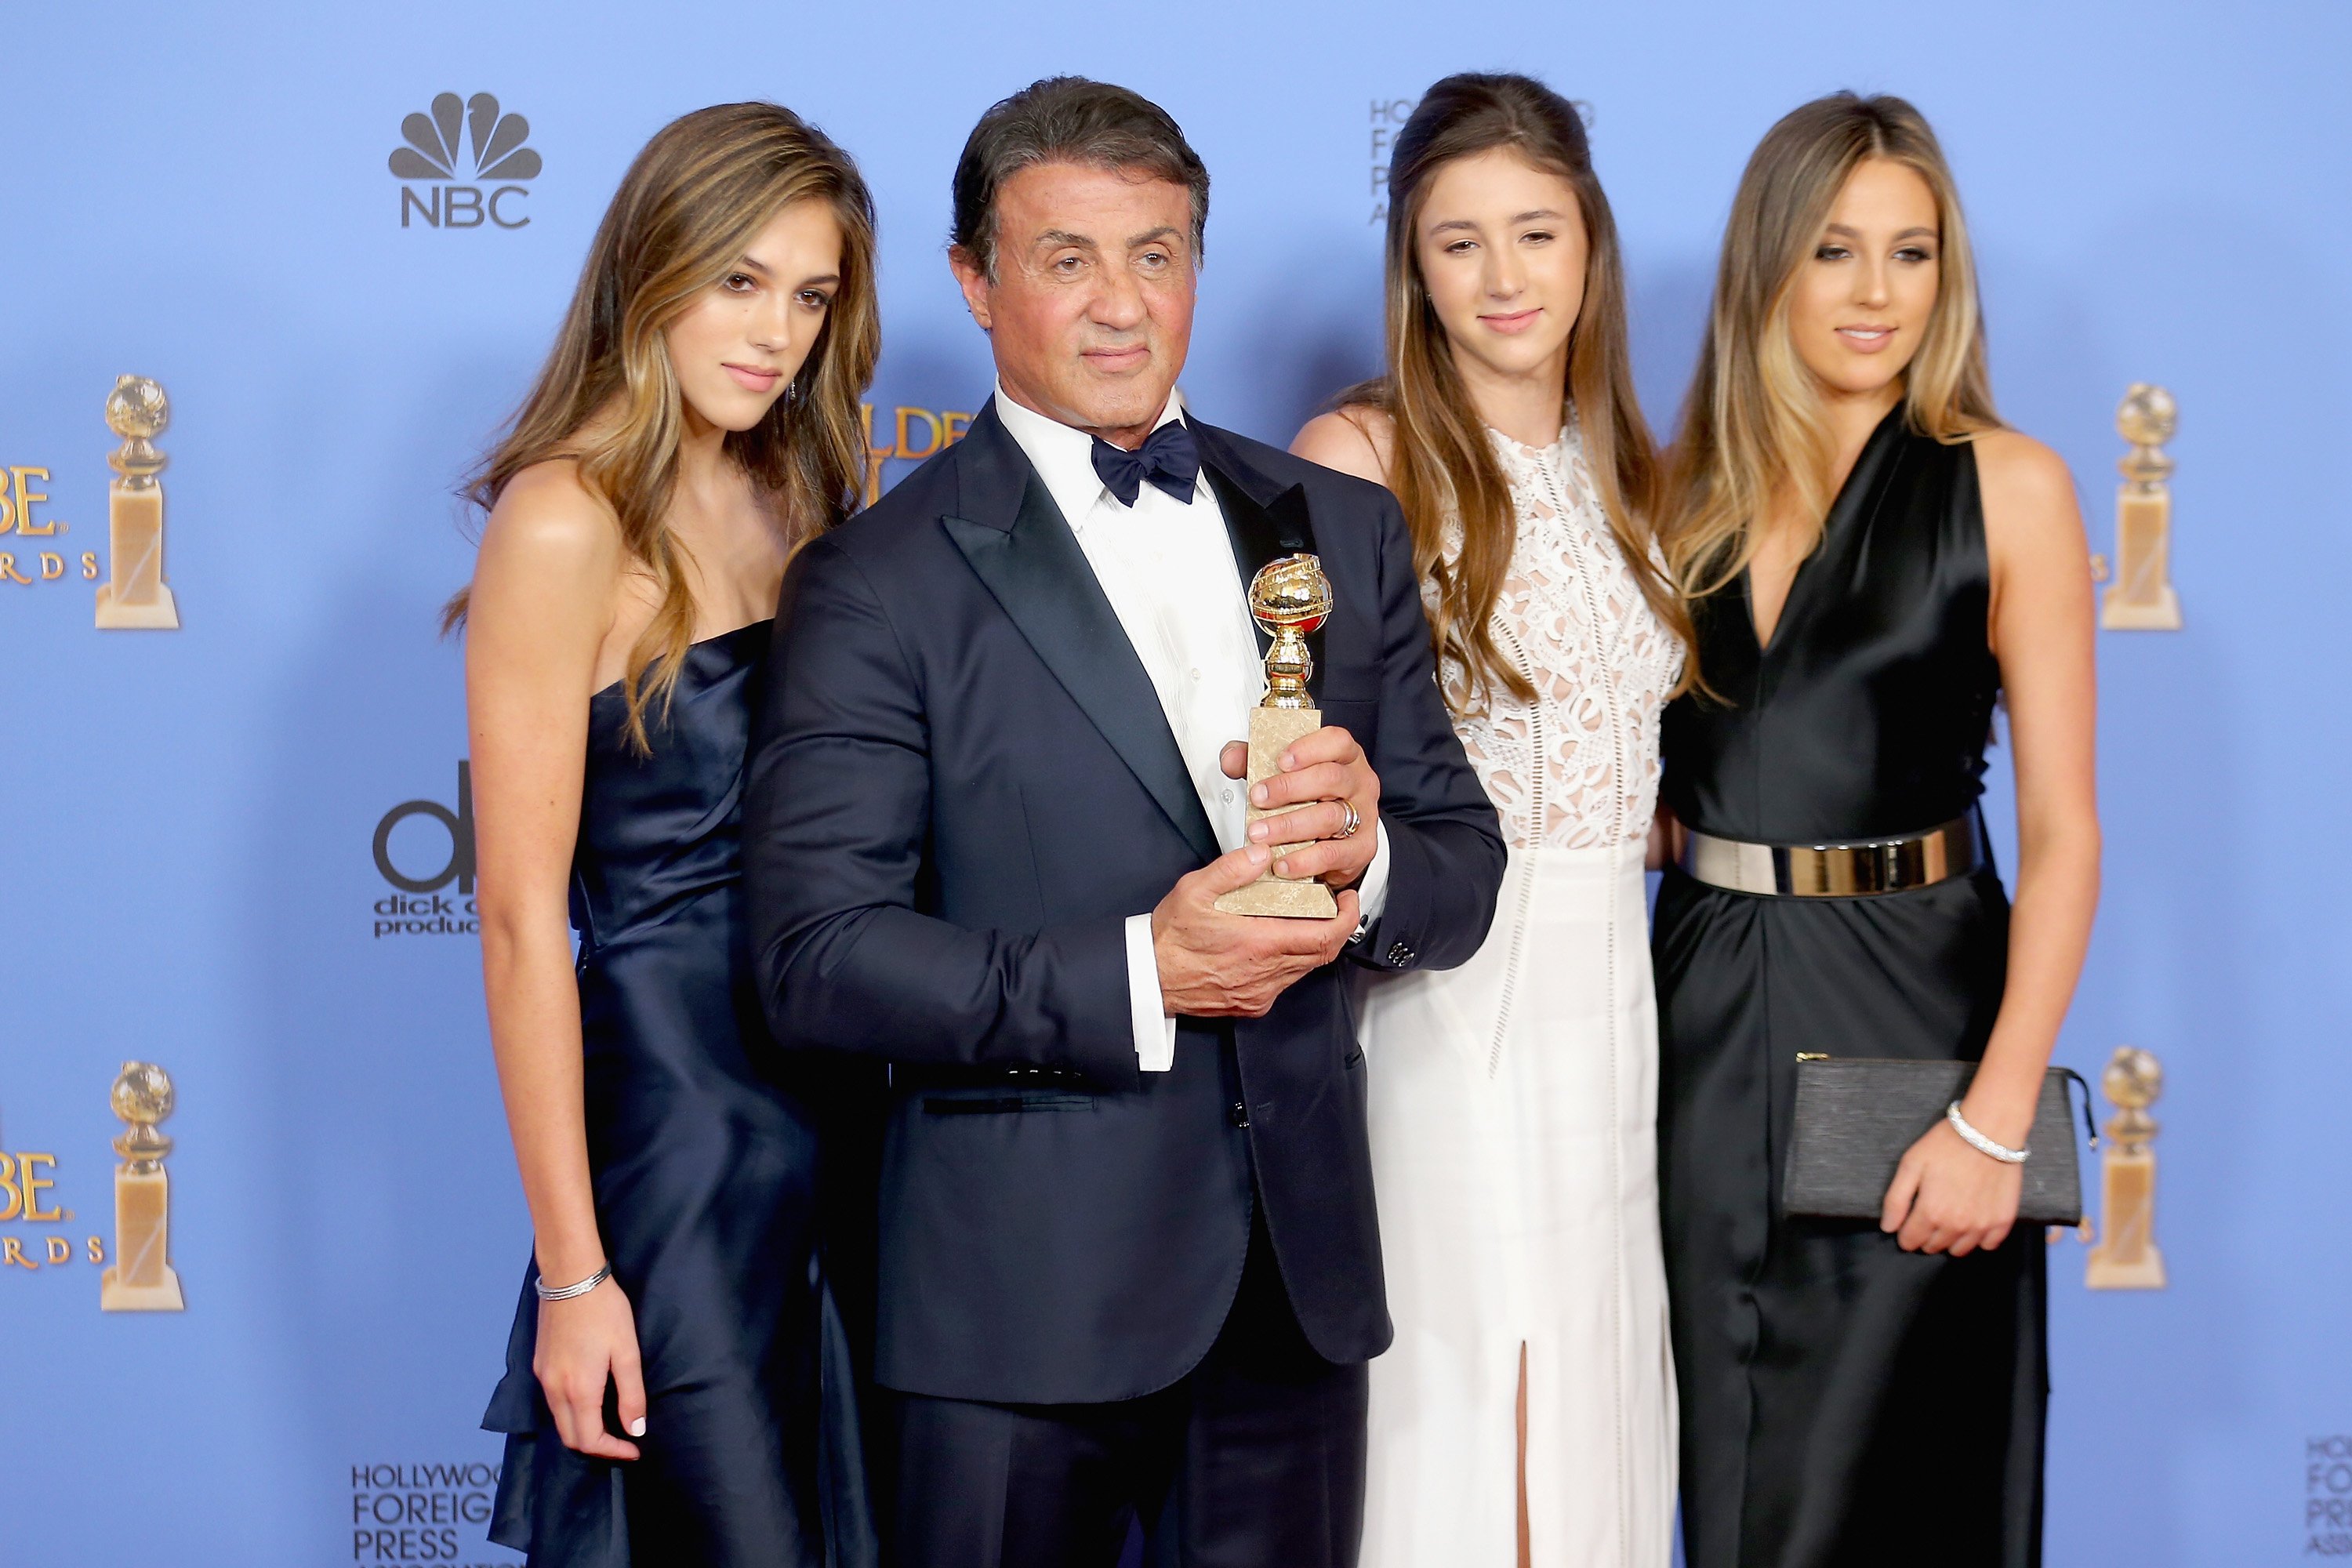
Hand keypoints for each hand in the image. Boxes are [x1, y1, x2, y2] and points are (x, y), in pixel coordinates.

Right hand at [532, 1274, 647, 1458]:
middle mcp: (554, 1389)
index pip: (590, 1440)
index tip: (634, 1449)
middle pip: (570, 1437)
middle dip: (596, 1446)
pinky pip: (552, 1402)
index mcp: (578, 1390)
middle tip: (622, 1441)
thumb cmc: (605, 1311)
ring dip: (582, 1430)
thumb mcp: (627, 1351)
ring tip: (610, 1424)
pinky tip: (590, 1400)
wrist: (570, 1277)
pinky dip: (570, 1413)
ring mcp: (542, 1377)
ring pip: (559, 1420)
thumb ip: (631, 1394)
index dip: (613, 1451)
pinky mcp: (539, 1364)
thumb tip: (635, 1429)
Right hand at [1152, 843, 1362, 1016]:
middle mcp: (1266, 974)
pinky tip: (1272, 945)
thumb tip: (1262, 854)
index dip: (1346, 918)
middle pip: (1322, 954)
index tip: (1347, 900)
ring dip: (1309, 945)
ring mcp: (1260, 992)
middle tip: (1331, 905)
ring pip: (1304, 969)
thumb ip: (1231, 869)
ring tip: (1299, 920)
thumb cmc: (1169, 938)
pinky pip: (1283, 983)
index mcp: (1259, 944)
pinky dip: (1288, 963)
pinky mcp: (1252, 1004)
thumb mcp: (1194, 890)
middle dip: (1333, 928)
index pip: (1324, 937)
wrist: (1148, 978)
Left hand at [1218, 726, 1379, 889]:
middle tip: (1258, 798)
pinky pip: (1332, 854)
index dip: (1309, 749)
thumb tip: (1231, 759)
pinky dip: (1304, 860)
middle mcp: (1358, 783)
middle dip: (1288, 788)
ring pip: (1329, 816)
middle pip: (1330, 778)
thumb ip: (1254, 761)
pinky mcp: (1361, 849)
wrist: (1336, 842)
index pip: (1337, 742)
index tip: (1281, 761)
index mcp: (1344, 757)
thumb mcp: (1284, 775)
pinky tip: (1282, 862)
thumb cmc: (1312, 800)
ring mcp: (1363, 816)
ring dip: (1289, 826)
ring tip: (1261, 833)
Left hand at [1879, 1118, 2025, 1255]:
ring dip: (1950, 1240)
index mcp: (1931, 1213)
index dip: (1905, 1234)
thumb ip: (1896, 1200)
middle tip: (1929, 1215)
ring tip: (1949, 1219)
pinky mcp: (2003, 1221)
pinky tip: (1973, 1222)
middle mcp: (1956, 1226)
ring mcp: (1982, 1226)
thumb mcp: (1911, 1164)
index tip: (1907, 1223)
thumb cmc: (1946, 1145)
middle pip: (1933, 1247)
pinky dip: (1979, 1239)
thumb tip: (1888, 1227)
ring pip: (1959, 1250)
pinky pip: (1988, 1245)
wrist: (1989, 1132)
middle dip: (1926, 1235)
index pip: (1910, 1241)